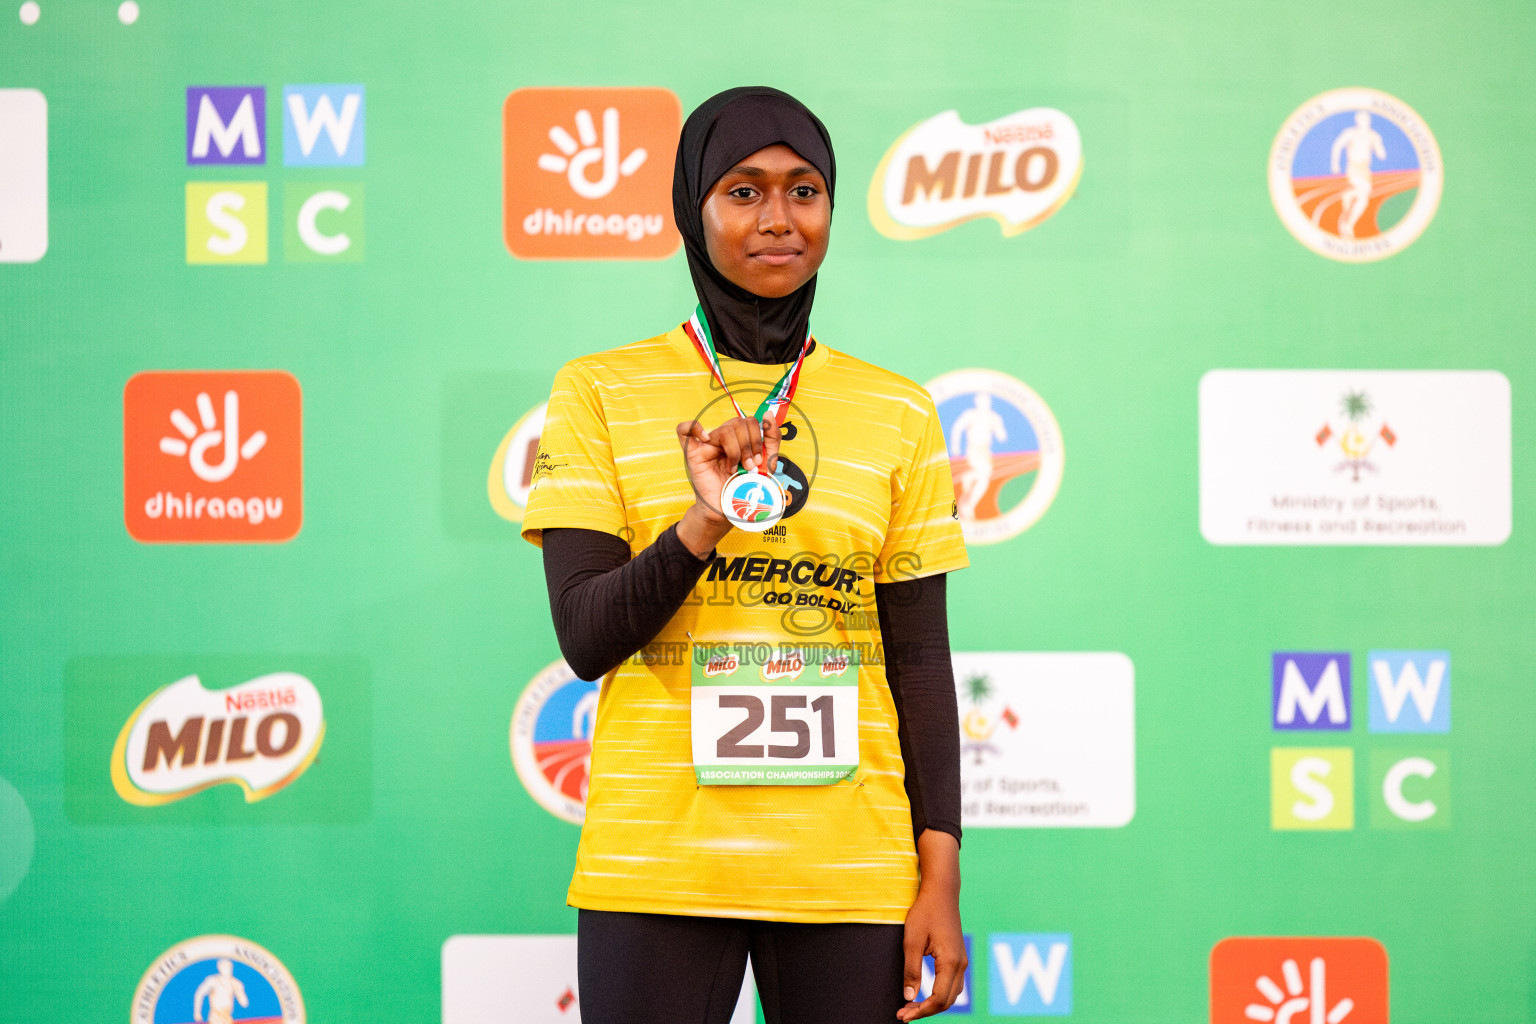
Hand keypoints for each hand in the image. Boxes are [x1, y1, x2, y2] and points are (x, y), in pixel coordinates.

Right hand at [673, 416, 780, 558]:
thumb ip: (771, 438)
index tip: (759, 460)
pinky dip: (694, 428)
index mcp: (739, 437)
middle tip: (749, 466)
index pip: (749, 421)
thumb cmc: (745, 487)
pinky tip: (707, 440)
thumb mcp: (767, 462)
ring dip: (736, 451)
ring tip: (734, 468)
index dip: (757, 438)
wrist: (730, 509)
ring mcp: (707, 444)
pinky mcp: (692, 454)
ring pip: (724, 430)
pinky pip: (684, 431)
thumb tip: (768, 414)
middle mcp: (723, 438)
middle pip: (738, 423)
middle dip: (749, 445)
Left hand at [898, 830, 964, 1020]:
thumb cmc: (925, 913)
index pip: (938, 999)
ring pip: (951, 995)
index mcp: (950, 962)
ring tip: (911, 1007)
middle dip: (925, 1011)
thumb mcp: (912, 941)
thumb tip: (909, 997)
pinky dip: (939, 995)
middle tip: (903, 1014)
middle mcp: (961, 964)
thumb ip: (911, 971)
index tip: (902, 1015)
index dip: (920, 1011)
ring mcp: (962, 961)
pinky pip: (952, 985)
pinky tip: (924, 994)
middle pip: (947, 1001)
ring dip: (933, 1005)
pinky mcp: (959, 957)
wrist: (941, 892)